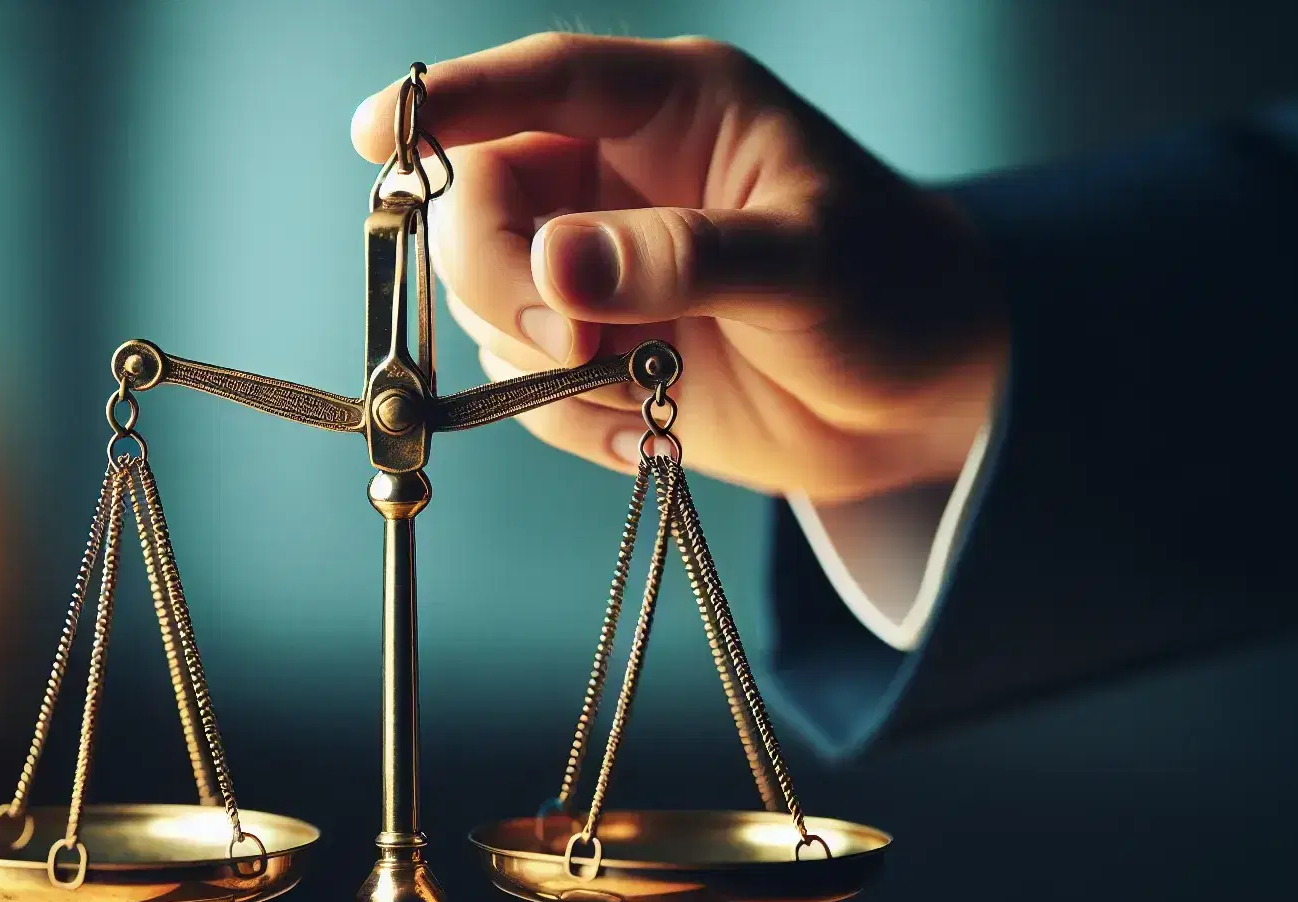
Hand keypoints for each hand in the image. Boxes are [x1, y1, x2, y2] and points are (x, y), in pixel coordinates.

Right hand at [352, 33, 1007, 503]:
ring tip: (646, 379)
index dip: (455, 99)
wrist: (922, 402)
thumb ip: (685, 257)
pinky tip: (648, 424)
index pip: (545, 81)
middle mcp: (616, 181)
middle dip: (500, 276)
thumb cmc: (893, 293)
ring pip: (487, 302)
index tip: (375, 134)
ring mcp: (598, 270)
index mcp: (673, 112)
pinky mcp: (595, 352)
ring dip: (541, 357)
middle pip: (480, 203)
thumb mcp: (808, 262)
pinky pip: (522, 384)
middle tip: (571, 337)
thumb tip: (555, 266)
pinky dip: (568, 415)